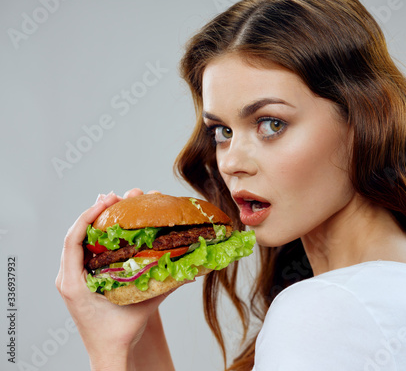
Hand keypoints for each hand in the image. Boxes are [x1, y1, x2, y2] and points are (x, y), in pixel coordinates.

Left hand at [55, 189, 187, 369]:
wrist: (109, 353)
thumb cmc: (121, 334)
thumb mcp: (144, 307)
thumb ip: (166, 287)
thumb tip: (193, 271)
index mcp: (74, 283)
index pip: (73, 240)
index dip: (88, 216)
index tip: (107, 202)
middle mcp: (68, 277)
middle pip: (77, 234)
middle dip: (97, 211)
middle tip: (118, 196)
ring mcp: (73, 277)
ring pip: (81, 239)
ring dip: (98, 219)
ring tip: (117, 201)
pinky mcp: (82, 277)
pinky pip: (86, 249)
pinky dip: (99, 233)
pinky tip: (114, 222)